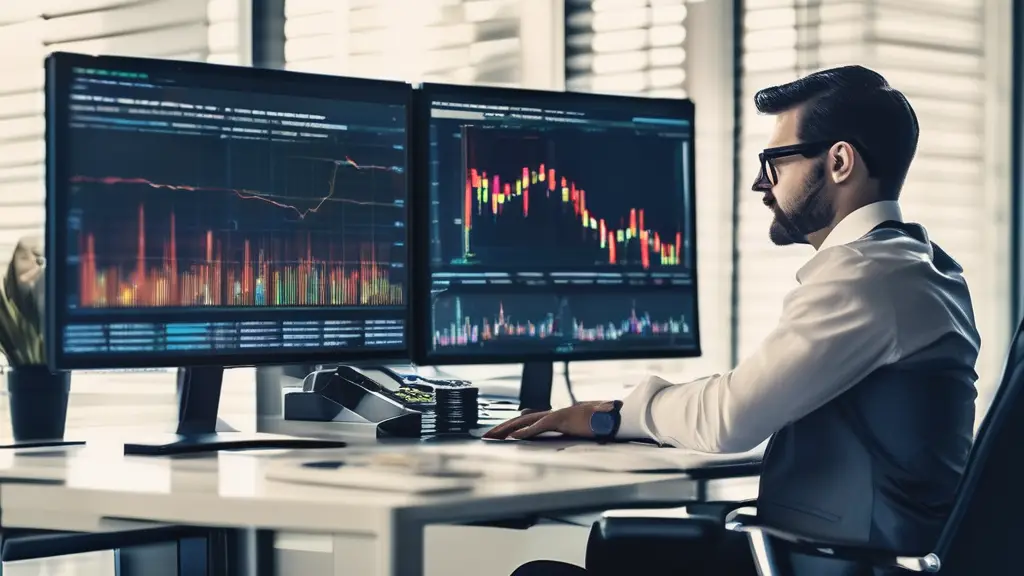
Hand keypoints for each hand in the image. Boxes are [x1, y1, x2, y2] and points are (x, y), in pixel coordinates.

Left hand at [483, 401, 616, 439]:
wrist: (614, 416)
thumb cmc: (600, 423)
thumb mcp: (580, 429)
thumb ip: (568, 432)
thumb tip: (561, 439)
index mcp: (554, 417)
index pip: (527, 421)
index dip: (510, 427)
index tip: (497, 435)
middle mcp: (551, 414)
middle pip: (520, 420)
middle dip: (501, 428)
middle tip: (485, 437)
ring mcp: (556, 415)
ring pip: (524, 421)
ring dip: (506, 429)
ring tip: (492, 437)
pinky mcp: (562, 419)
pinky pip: (540, 427)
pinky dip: (526, 432)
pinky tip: (513, 438)